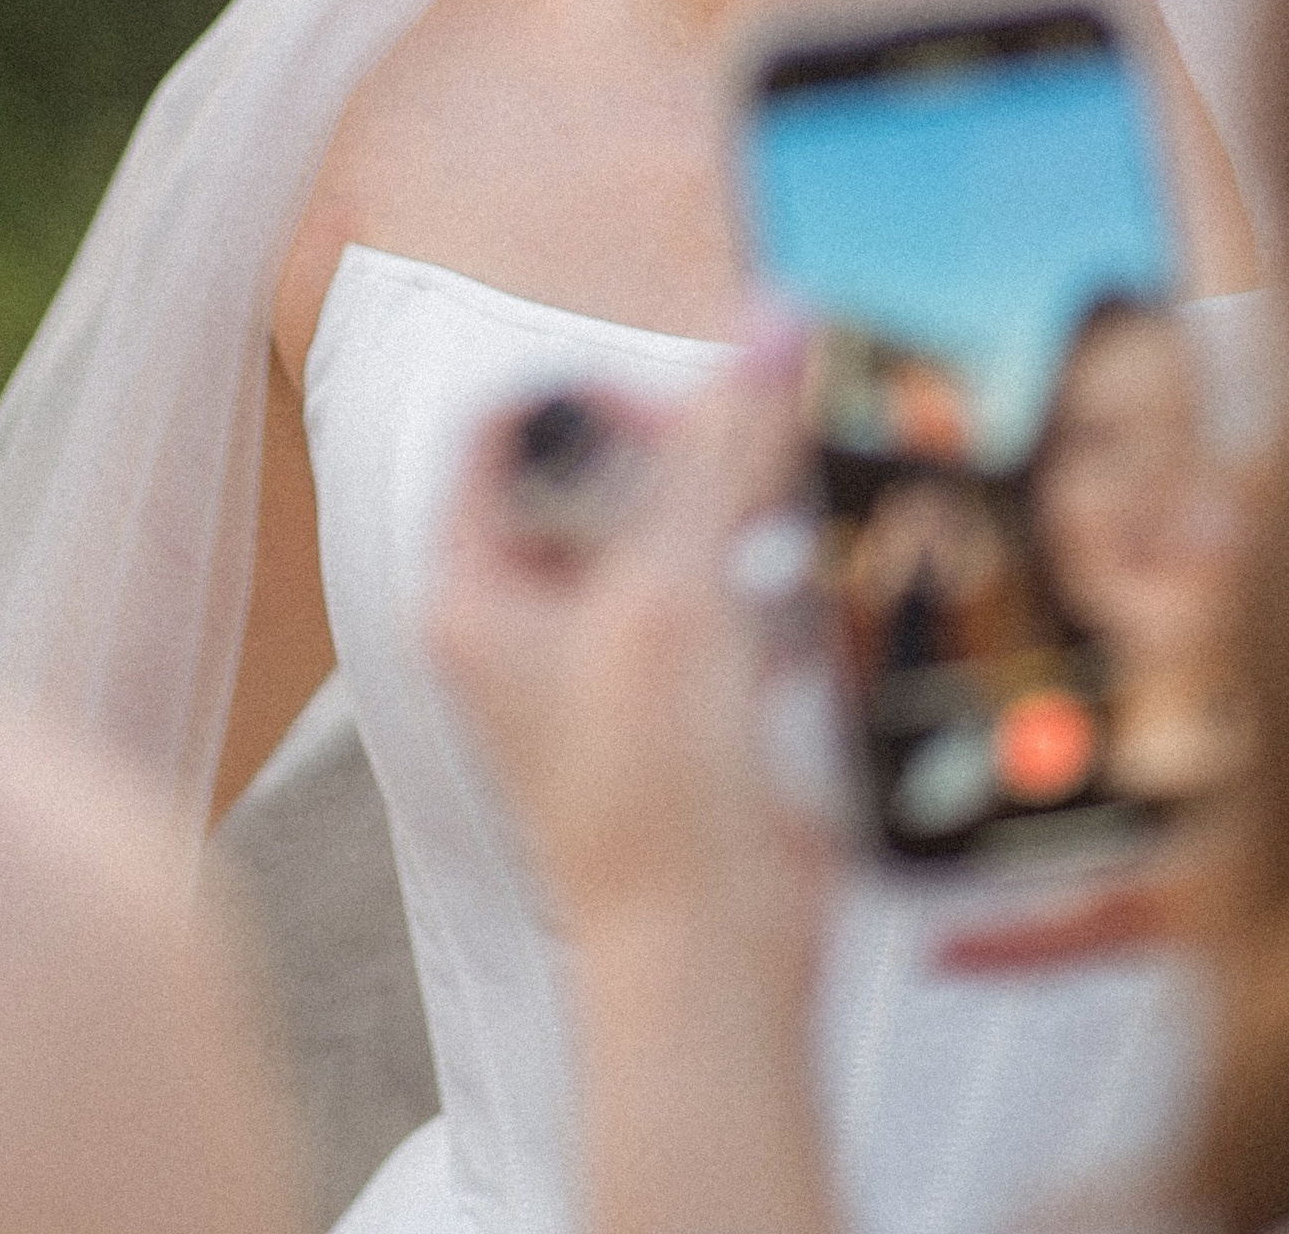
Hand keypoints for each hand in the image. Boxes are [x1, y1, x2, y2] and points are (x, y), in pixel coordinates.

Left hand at [427, 308, 831, 969]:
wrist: (713, 965)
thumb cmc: (655, 801)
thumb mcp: (678, 592)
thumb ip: (723, 452)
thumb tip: (772, 324)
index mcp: (473, 585)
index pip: (507, 428)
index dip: (591, 398)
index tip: (679, 412)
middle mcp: (523, 615)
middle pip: (596, 471)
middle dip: (685, 450)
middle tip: (757, 454)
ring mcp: (600, 660)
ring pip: (669, 530)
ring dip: (738, 509)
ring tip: (796, 511)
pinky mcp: (676, 700)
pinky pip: (721, 597)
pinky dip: (769, 578)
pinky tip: (815, 590)